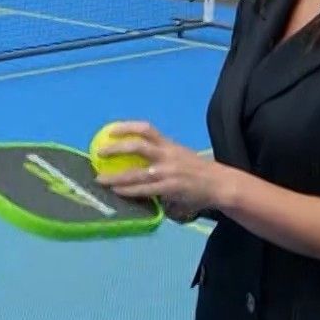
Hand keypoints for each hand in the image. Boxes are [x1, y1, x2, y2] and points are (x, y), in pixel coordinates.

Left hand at [94, 121, 224, 217]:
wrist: (220, 184)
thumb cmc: (196, 172)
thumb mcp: (179, 156)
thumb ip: (160, 156)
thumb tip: (133, 159)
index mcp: (169, 144)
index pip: (146, 129)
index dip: (126, 127)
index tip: (109, 130)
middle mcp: (168, 155)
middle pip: (138, 145)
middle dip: (116, 148)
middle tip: (99, 153)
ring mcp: (169, 172)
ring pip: (137, 172)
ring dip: (116, 176)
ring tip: (101, 179)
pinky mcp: (171, 189)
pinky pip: (145, 190)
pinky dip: (129, 191)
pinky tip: (117, 192)